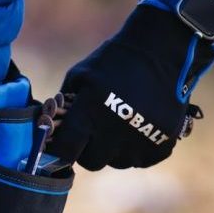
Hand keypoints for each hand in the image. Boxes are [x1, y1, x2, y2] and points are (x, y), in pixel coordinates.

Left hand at [46, 5, 213, 168]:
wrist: (160, 51)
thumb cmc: (113, 62)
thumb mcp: (79, 76)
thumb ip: (63, 106)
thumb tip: (51, 130)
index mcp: (90, 114)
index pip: (65, 153)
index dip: (60, 151)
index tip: (64, 145)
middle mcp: (114, 134)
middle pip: (92, 161)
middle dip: (89, 148)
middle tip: (95, 128)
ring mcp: (140, 142)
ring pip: (118, 162)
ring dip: (114, 149)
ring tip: (120, 122)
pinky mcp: (162, 146)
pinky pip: (141, 160)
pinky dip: (138, 148)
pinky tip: (139, 125)